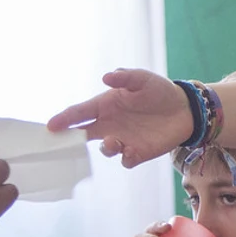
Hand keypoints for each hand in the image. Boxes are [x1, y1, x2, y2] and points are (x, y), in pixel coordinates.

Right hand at [48, 69, 191, 167]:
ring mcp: (122, 139)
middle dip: (71, 141)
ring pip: (105, 149)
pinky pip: (127, 160)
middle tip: (63, 145)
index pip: (79, 113)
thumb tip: (106, 77)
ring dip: (106, 148)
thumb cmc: (158, 90)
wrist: (185, 108)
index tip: (50, 127)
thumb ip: (125, 77)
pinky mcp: (138, 152)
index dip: (64, 120)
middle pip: (83, 135)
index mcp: (105, 106)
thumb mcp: (142, 78)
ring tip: (114, 141)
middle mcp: (109, 125)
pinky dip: (127, 157)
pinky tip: (132, 151)